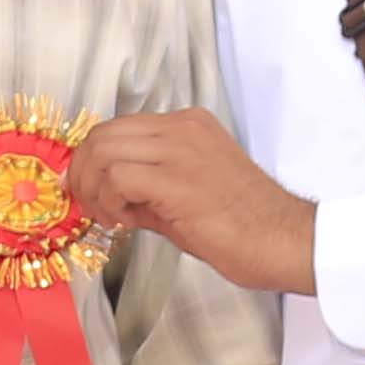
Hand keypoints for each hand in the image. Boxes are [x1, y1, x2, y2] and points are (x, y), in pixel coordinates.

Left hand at [67, 109, 320, 299]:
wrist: (282, 239)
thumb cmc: (242, 224)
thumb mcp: (184, 191)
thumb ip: (144, 186)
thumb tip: (103, 195)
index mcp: (187, 125)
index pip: (117, 127)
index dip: (90, 159)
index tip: (85, 188)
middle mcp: (182, 128)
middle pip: (102, 133)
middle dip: (82, 173)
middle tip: (90, 206)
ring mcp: (181, 148)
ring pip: (104, 151)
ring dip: (94, 189)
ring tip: (112, 216)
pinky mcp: (176, 178)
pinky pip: (117, 176)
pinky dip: (110, 200)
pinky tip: (126, 221)